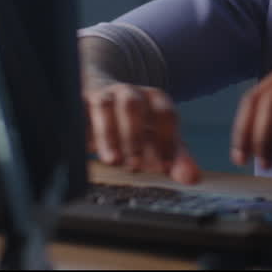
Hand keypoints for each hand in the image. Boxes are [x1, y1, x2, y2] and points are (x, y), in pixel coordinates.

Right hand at [83, 80, 201, 184]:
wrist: (100, 97)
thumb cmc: (135, 124)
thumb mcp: (157, 139)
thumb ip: (176, 158)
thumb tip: (193, 178)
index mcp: (154, 99)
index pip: (165, 114)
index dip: (166, 140)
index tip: (165, 167)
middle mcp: (129, 93)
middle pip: (133, 105)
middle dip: (135, 135)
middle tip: (136, 165)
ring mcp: (103, 95)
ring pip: (104, 106)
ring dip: (108, 135)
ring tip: (113, 161)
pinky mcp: (79, 102)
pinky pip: (77, 112)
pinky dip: (80, 130)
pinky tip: (83, 150)